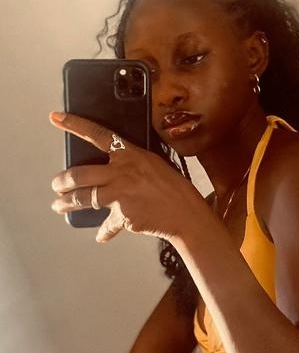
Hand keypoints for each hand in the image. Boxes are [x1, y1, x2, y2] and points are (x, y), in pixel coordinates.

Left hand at [50, 111, 208, 242]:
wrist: (186, 213)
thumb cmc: (176, 189)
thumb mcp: (155, 165)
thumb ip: (132, 164)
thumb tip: (114, 169)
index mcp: (130, 155)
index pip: (98, 135)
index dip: (76, 125)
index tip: (57, 117)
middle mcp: (121, 173)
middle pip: (79, 174)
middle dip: (62, 181)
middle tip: (57, 185)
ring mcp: (119, 195)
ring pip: (83, 198)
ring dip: (67, 203)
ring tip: (60, 205)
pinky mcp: (122, 216)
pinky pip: (107, 225)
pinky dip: (104, 231)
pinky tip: (101, 235)